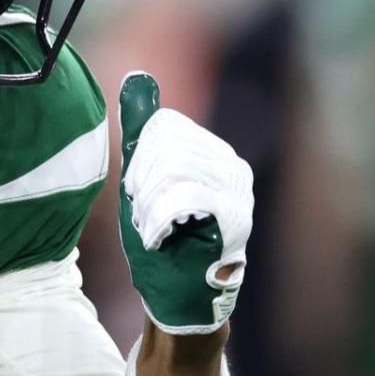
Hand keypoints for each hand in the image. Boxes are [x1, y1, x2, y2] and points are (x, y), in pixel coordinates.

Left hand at [118, 73, 253, 333]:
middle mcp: (231, 166)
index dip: (140, 159)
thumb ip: (142, 131)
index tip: (138, 192)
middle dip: (143, 181)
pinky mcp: (235, 217)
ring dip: (149, 204)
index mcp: (211, 152)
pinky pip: (185, 196)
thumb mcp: (144, 179)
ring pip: (174, 169)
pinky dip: (159, 218)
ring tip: (153, 229)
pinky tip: (157, 237)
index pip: (165, 127)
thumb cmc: (163, 239)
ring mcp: (237, 191)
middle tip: (145, 215)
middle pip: (168, 145)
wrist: (179, 297)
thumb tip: (137, 78)